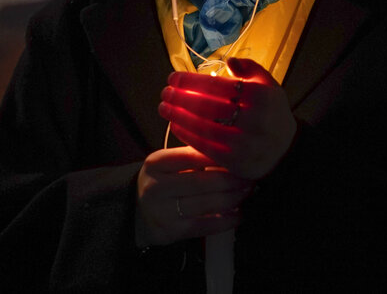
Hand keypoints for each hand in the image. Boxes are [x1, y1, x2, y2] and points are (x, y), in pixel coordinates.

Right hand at [135, 146, 251, 247]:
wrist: (135, 213)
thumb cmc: (161, 183)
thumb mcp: (167, 165)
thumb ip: (192, 157)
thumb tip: (231, 154)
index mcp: (156, 163)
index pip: (192, 156)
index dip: (219, 157)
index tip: (239, 157)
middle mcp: (157, 186)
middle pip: (204, 181)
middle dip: (233, 180)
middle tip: (250, 177)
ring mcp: (163, 211)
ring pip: (208, 203)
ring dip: (234, 198)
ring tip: (246, 192)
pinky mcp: (172, 232)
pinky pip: (206, 225)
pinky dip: (226, 220)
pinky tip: (238, 214)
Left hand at [158, 57, 296, 179]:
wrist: (285, 150)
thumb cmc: (272, 112)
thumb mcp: (269, 85)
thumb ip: (249, 68)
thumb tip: (228, 60)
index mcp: (260, 95)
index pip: (217, 84)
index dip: (191, 80)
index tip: (173, 77)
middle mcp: (253, 118)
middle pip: (207, 105)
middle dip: (180, 97)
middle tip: (165, 92)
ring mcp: (243, 142)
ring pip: (203, 126)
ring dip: (179, 116)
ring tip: (164, 107)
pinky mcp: (235, 161)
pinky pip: (205, 146)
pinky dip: (187, 135)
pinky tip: (175, 125)